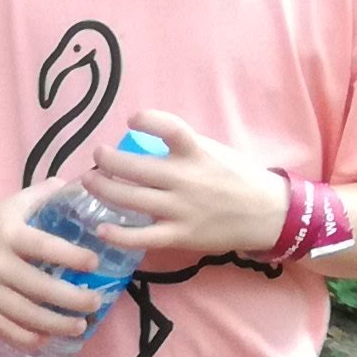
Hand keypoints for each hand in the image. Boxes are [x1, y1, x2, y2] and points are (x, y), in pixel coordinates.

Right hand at [0, 181, 119, 348]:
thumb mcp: (14, 203)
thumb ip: (46, 195)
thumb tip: (86, 184)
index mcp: (8, 233)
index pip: (43, 247)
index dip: (71, 256)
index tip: (94, 263)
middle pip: (37, 287)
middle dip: (71, 299)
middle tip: (96, 303)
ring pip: (22, 313)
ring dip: (55, 324)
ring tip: (80, 327)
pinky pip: (1, 329)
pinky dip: (25, 338)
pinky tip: (46, 339)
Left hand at [87, 112, 290, 260]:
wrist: (267, 213)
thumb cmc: (237, 178)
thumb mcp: (214, 152)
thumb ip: (183, 147)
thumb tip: (144, 140)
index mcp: (197, 153)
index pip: (170, 129)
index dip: (148, 120)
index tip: (132, 119)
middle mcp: (186, 179)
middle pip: (135, 168)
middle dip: (107, 160)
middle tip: (98, 155)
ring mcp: (180, 209)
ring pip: (131, 199)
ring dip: (103, 189)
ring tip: (89, 180)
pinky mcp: (179, 235)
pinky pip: (142, 237)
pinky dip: (119, 234)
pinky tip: (100, 228)